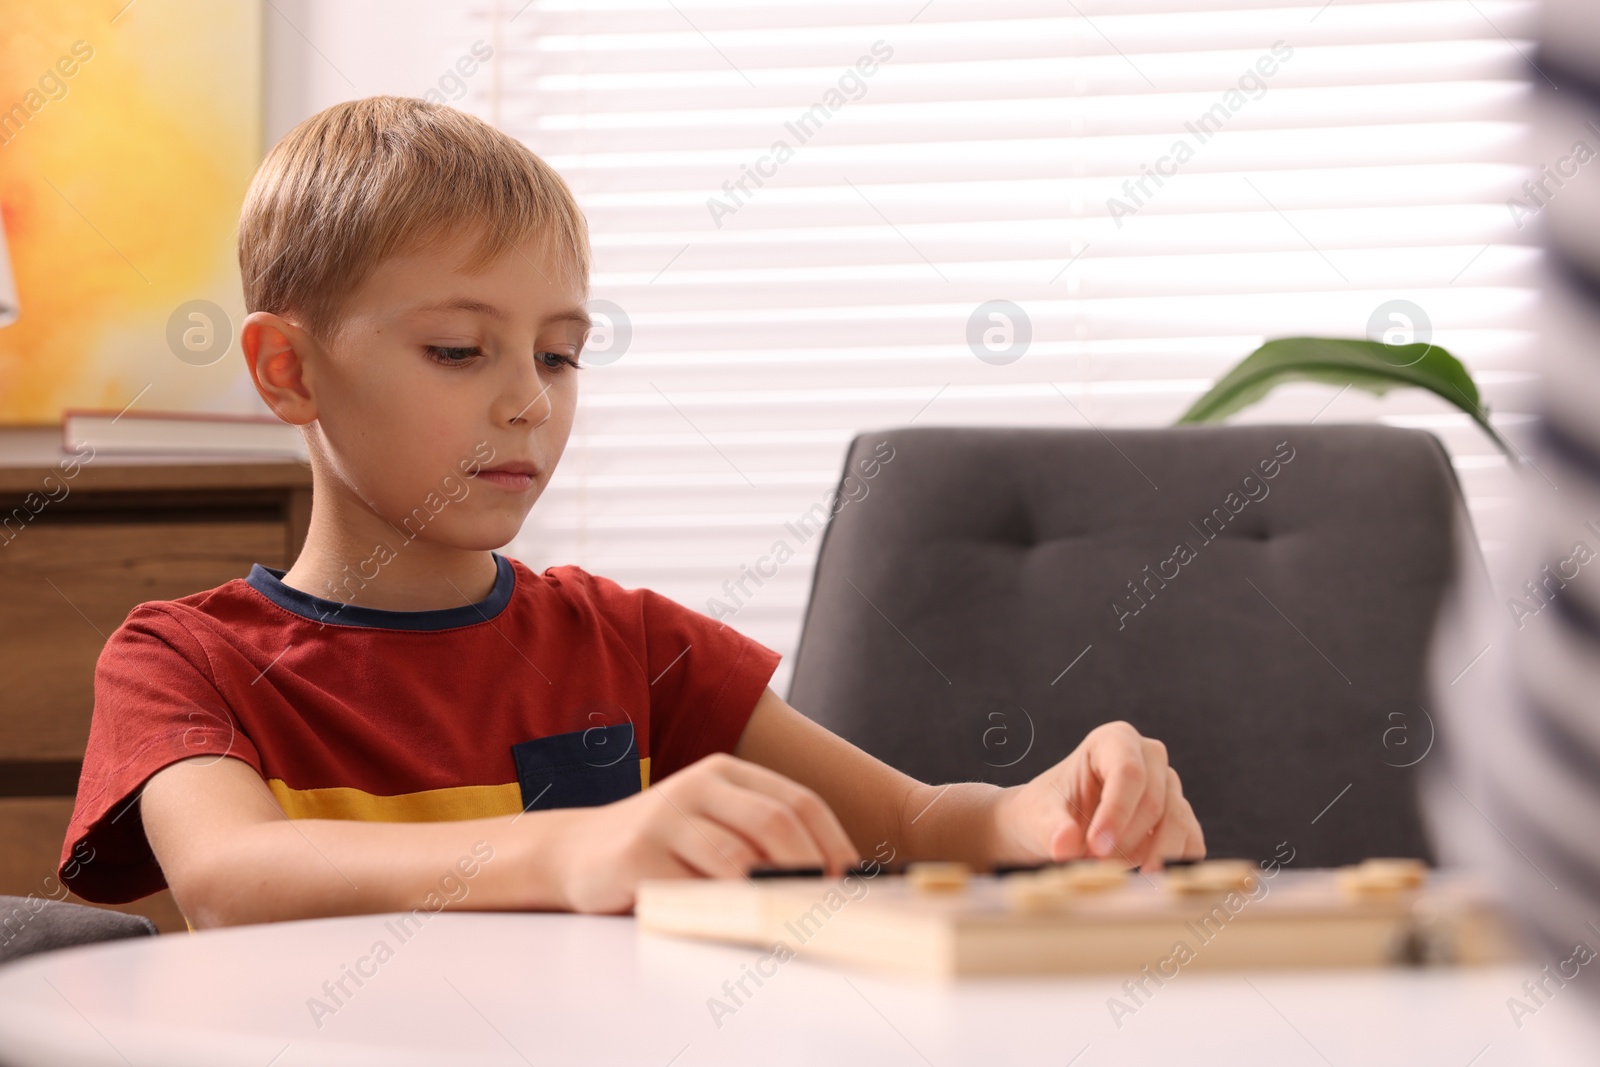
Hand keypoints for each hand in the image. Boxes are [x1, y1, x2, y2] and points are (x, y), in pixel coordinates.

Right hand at [548, 752, 860, 913]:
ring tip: (786, 919)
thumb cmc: (661, 845)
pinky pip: (692, 888)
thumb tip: (831, 879)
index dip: (833, 843)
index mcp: (725, 773)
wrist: (576, 851)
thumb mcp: (712, 824)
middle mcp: (697, 785)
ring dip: (769, 894)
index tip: (850, 882)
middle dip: (810, 868)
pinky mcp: (637, 855)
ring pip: (736, 858)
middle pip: (774, 822)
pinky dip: (721, 910)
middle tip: (824, 906)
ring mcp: (665, 817)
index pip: (798, 800)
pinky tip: (733, 924)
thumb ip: (759, 838)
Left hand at [994, 721, 1203, 872]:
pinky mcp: (1178, 817)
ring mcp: (1168, 786)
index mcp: (1112, 740)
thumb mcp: (1038, 818)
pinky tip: (1149, 875)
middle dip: (1125, 838)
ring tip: (1117, 873)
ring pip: (1177, 820)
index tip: (1097, 847)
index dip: (1116, 812)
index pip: (1128, 772)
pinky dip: (1174, 861)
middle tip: (1094, 863)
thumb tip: (1063, 844)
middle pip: (1153, 800)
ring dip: (1150, 853)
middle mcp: (1148, 757)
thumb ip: (1051, 828)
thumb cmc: (1047, 812)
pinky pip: (1191, 840)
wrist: (1057, 829)